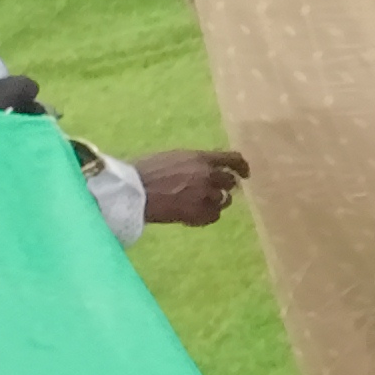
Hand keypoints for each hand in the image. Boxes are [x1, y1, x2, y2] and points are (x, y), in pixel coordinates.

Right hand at [126, 145, 242, 225]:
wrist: (130, 193)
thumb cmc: (141, 172)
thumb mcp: (170, 157)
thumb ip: (192, 162)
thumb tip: (204, 166)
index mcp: (200, 158)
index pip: (232, 159)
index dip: (241, 166)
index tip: (244, 174)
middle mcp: (208, 175)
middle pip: (230, 182)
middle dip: (224, 187)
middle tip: (214, 191)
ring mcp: (204, 195)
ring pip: (224, 200)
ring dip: (216, 202)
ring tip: (199, 204)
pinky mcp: (198, 214)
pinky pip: (213, 216)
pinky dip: (206, 216)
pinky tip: (192, 215)